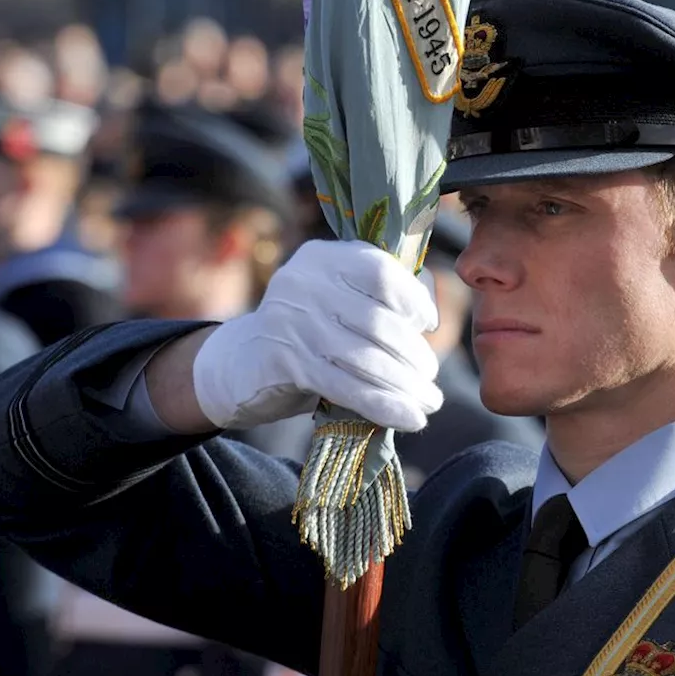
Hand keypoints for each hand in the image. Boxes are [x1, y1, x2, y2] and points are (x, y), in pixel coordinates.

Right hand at [191, 240, 442, 430]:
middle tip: (431, 377)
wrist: (243, 359)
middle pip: (378, 321)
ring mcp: (293, 323)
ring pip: (367, 359)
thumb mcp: (338, 294)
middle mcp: (304, 283)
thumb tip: (428, 315)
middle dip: (414, 354)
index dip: (414, 300)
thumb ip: (380, 293)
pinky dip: (385, 406)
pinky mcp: (288, 364)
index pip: (381, 272)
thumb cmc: (309, 325)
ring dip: (407, 386)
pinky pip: (348, 387)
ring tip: (430, 401)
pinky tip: (411, 419)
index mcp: (323, 257)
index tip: (429, 325)